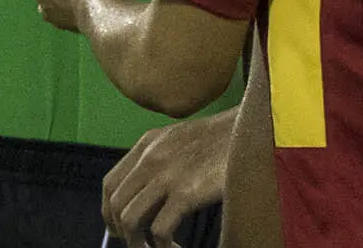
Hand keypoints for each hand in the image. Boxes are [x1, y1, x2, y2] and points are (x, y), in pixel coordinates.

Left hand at [104, 108, 233, 247]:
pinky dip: (162, 246)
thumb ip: (158, 158)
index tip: (120, 228)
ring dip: (138, 243)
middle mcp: (151, 158)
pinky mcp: (187, 192)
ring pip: (130, 220)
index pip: (110, 184)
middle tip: (139, 243)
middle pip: (116, 204)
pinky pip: (160, 230)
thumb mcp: (180, 138)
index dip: (109, 212)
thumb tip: (145, 192)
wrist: (252, 127)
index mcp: (147, 144)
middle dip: (123, 232)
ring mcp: (167, 175)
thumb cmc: (223, 137)